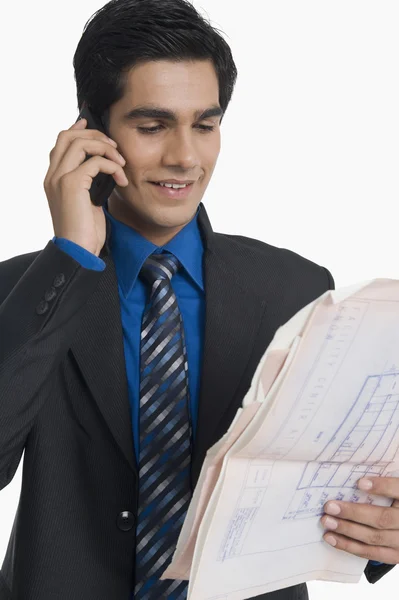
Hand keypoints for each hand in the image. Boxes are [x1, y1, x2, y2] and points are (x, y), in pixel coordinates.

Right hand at [43, 117, 127, 256]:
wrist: (78, 251)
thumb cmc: (85, 232)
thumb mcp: (87, 202)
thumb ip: (89, 183)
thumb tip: (104, 168)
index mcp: (53, 179)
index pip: (60, 143)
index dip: (77, 130)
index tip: (94, 127)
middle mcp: (52, 175)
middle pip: (68, 136)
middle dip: (95, 135)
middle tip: (114, 147)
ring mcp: (60, 178)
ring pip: (80, 143)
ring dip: (105, 148)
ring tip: (121, 163)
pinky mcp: (72, 184)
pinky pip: (94, 162)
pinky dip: (112, 166)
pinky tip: (121, 179)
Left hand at [321, 476, 398, 563]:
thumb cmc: (393, 500)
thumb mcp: (394, 490)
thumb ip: (382, 483)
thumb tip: (355, 477)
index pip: (397, 489)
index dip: (382, 486)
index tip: (359, 483)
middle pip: (382, 518)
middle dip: (353, 513)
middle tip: (329, 506)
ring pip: (374, 537)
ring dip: (347, 530)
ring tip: (326, 521)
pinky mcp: (395, 556)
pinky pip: (372, 553)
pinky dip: (350, 546)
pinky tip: (332, 538)